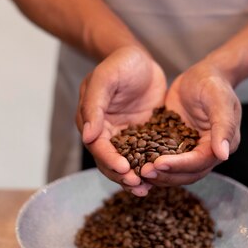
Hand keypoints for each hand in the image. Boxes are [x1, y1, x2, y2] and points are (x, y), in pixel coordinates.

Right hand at [76, 46, 166, 195]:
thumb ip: (94, 104)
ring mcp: (123, 135)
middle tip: (137, 184)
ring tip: (146, 190)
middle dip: (122, 175)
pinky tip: (160, 178)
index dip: (109, 159)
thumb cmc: (120, 62)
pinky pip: (143, 156)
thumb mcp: (106, 77)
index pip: (97, 146)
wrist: (140, 58)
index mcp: (91, 120)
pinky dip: (148, 167)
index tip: (124, 169)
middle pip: (109, 160)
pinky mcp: (141, 135)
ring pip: (125, 162)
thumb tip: (87, 136)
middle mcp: (105, 132)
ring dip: (133, 177)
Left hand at [140, 58, 240, 185]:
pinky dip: (151, 163)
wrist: (202, 74)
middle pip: (187, 173)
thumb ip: (223, 126)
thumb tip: (223, 154)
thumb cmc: (213, 83)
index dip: (179, 165)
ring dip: (158, 174)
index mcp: (220, 145)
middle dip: (166, 174)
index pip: (199, 162)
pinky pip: (163, 158)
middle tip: (143, 172)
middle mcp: (207, 152)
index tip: (158, 163)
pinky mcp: (175, 144)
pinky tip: (133, 161)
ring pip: (175, 171)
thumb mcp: (219, 99)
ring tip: (137, 171)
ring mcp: (190, 150)